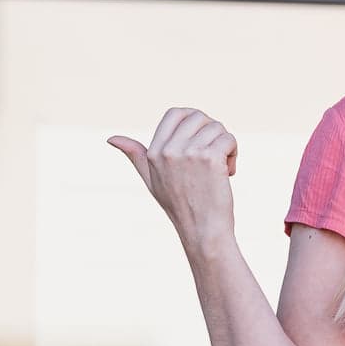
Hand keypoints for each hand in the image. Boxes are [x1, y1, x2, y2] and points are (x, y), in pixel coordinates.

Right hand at [108, 108, 239, 252]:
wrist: (202, 232)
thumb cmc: (179, 206)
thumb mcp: (151, 180)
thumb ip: (135, 156)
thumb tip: (111, 138)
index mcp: (154, 152)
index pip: (175, 113)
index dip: (194, 120)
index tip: (202, 139)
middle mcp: (168, 150)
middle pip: (199, 116)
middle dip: (212, 132)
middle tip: (214, 154)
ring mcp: (189, 153)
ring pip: (217, 128)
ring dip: (225, 145)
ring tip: (221, 168)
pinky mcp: (210, 158)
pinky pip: (228, 139)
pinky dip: (233, 154)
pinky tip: (228, 173)